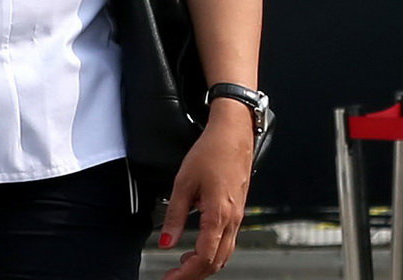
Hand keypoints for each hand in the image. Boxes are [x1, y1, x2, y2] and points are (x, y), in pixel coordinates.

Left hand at [158, 109, 254, 279]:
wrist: (233, 138)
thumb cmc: (210, 154)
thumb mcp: (183, 184)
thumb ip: (175, 216)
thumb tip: (165, 241)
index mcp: (219, 215)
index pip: (205, 257)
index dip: (186, 273)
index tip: (170, 278)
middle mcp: (232, 221)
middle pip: (217, 262)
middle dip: (194, 274)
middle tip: (173, 277)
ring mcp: (237, 218)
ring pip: (224, 255)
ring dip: (204, 266)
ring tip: (181, 267)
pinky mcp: (236, 213)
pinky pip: (227, 243)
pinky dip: (213, 254)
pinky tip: (197, 250)